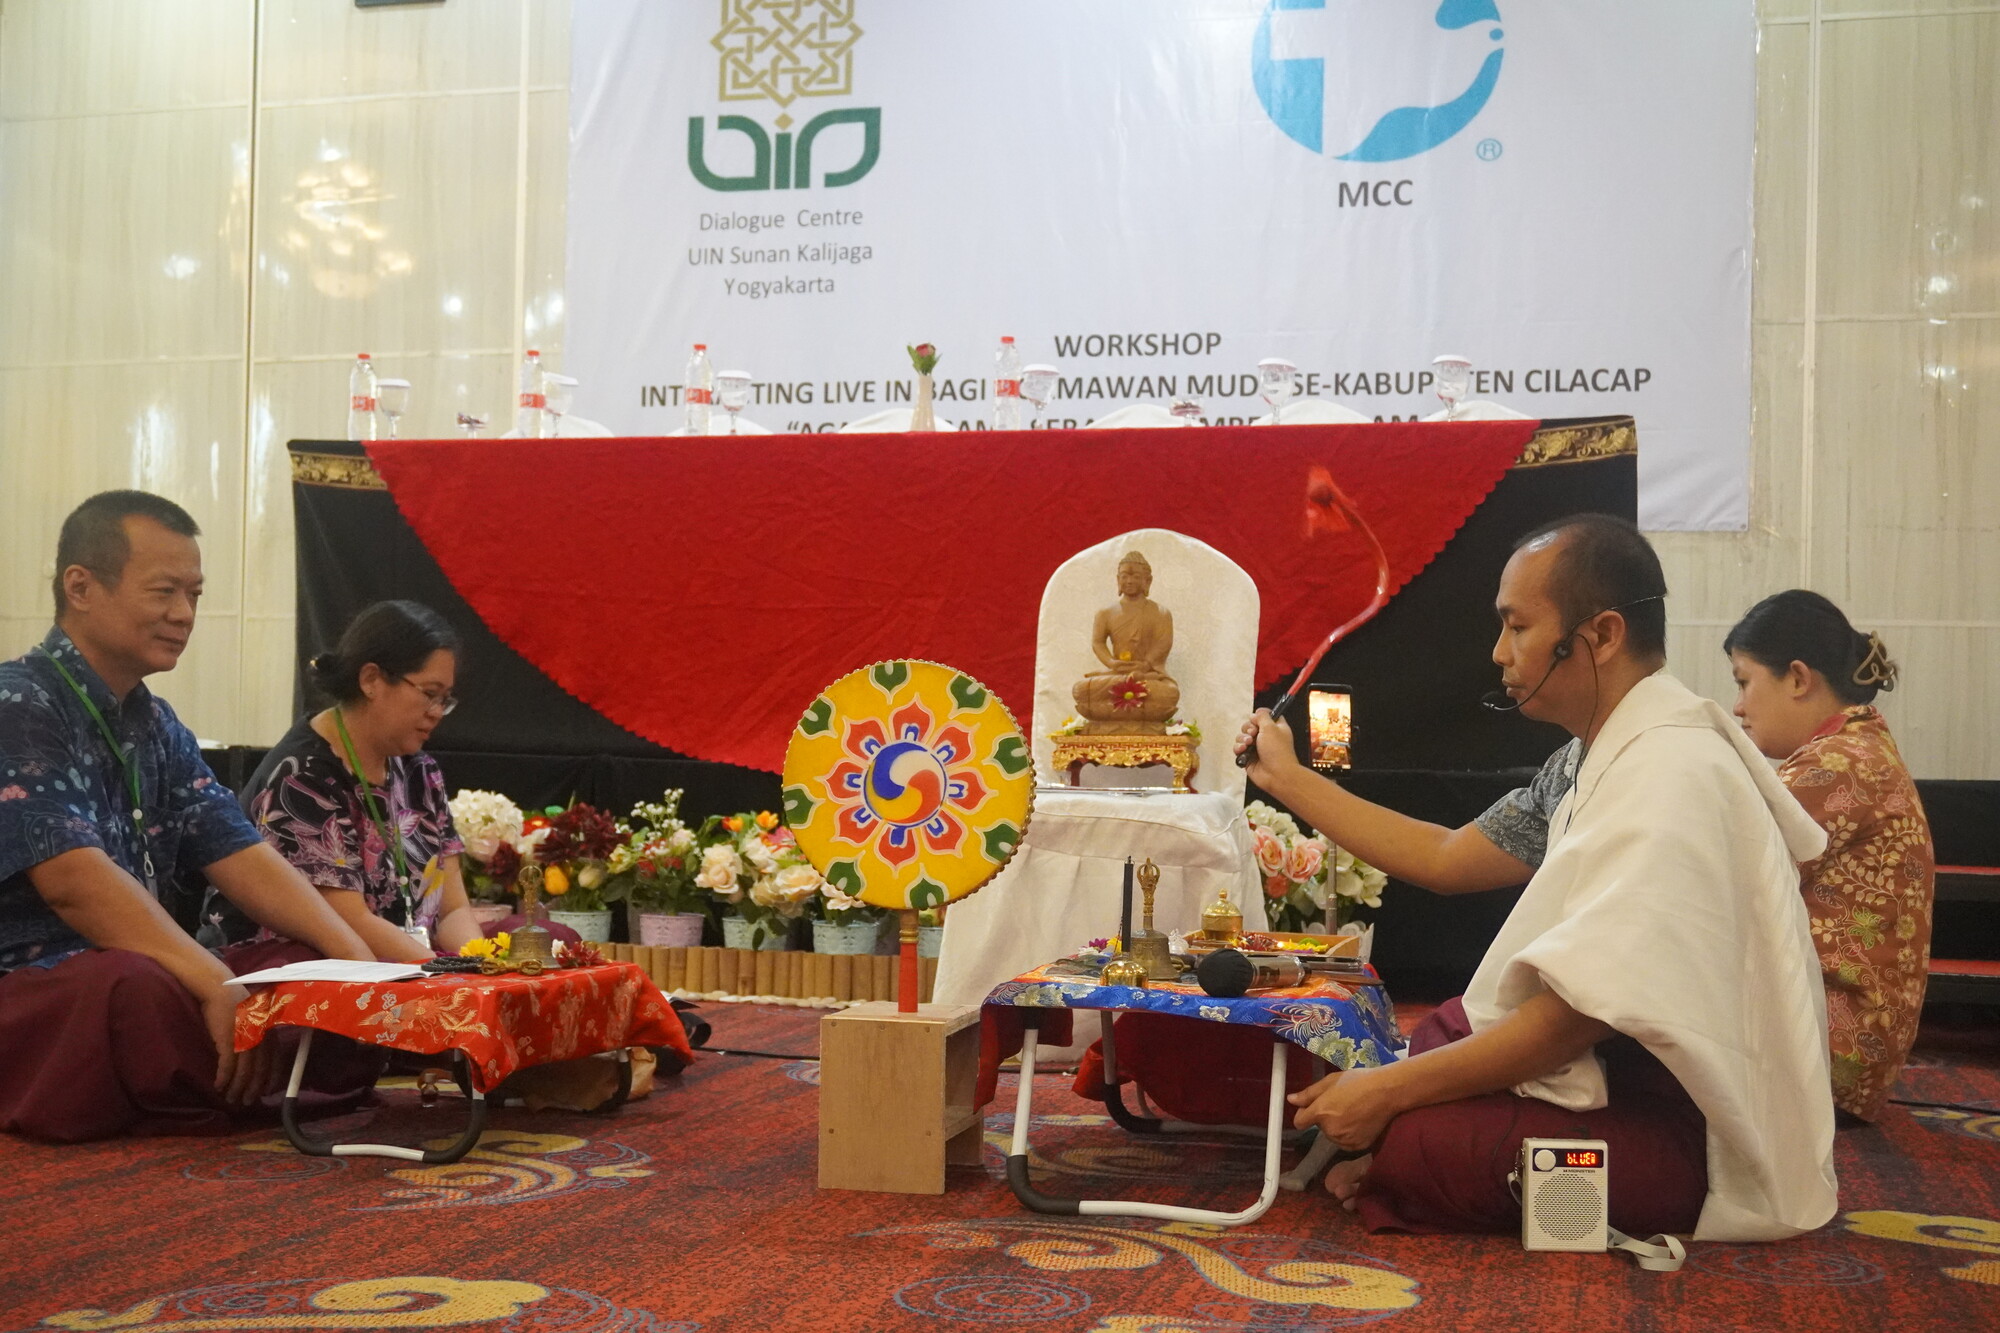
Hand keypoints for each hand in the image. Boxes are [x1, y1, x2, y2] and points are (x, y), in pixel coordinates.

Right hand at [202, 981, 275, 1106]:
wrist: (220, 990)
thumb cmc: (235, 1005)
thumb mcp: (253, 1022)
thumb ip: (257, 1038)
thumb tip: (253, 1061)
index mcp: (270, 1033)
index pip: (275, 1062)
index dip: (270, 1080)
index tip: (265, 1093)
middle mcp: (262, 1038)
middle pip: (260, 1071)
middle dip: (253, 1089)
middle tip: (247, 1102)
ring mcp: (246, 1039)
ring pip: (244, 1072)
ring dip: (236, 1089)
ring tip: (230, 1099)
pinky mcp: (229, 1040)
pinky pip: (227, 1067)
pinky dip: (223, 1079)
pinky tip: (218, 1087)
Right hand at [1234, 708, 1301, 787]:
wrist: (1276, 774)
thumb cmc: (1278, 752)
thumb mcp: (1271, 728)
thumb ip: (1262, 717)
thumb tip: (1255, 714)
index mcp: (1276, 728)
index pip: (1267, 717)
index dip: (1260, 716)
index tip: (1257, 718)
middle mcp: (1266, 737)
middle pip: (1250, 725)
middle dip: (1248, 728)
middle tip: (1253, 733)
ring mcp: (1256, 748)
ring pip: (1242, 737)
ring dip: (1242, 738)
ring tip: (1248, 744)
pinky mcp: (1248, 758)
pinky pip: (1238, 749)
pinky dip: (1238, 748)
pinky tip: (1243, 750)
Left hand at [1288, 1066, 1398, 1150]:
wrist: (1387, 1092)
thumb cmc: (1358, 1081)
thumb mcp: (1330, 1081)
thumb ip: (1308, 1094)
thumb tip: (1290, 1100)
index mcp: (1321, 1112)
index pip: (1299, 1122)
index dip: (1304, 1114)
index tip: (1313, 1107)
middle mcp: (1330, 1130)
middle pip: (1319, 1127)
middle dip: (1325, 1117)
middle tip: (1342, 1103)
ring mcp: (1344, 1140)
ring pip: (1332, 1135)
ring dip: (1337, 1127)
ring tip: (1353, 1111)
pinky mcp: (1357, 1147)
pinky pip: (1345, 1142)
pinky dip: (1349, 1134)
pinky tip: (1360, 1121)